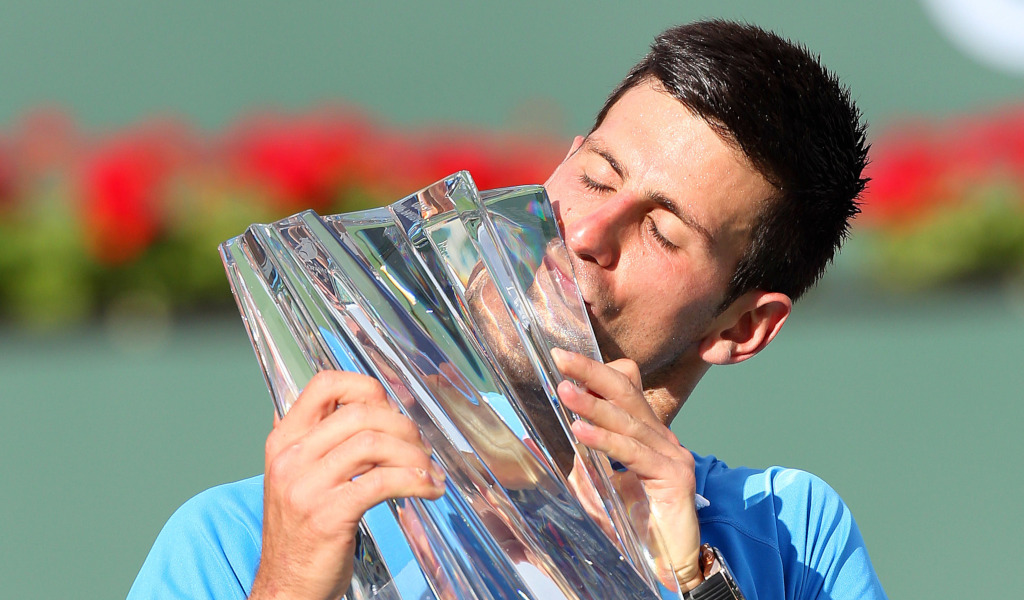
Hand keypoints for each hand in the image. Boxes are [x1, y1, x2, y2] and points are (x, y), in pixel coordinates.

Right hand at [250, 371, 445, 599]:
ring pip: (374, 444)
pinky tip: (427, 488)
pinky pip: (382, 482)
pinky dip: (414, 481)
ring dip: (414, 455)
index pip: (324, 385)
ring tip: (428, 470)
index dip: (365, 388)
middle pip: (360, 414)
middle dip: (402, 426)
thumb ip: (321, 442)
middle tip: (420, 446)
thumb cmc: (301, 532)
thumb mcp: (298, 476)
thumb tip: (365, 408)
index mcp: (284, 440)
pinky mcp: (329, 515)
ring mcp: (307, 487)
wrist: (286, 586)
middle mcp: (291, 458)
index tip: (390, 409)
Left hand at [551, 349, 702, 590]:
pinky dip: (605, 440)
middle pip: (627, 394)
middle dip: (592, 374)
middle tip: (561, 358)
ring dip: (593, 405)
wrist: (666, 564)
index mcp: (646, 435)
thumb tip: (555, 443)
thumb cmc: (634, 526)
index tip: (565, 360)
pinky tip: (581, 431)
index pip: (628, 389)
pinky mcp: (675, 476)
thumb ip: (585, 462)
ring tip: (564, 391)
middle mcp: (662, 439)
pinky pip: (633, 453)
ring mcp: (672, 455)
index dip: (599, 372)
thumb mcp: (601, 487)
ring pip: (628, 421)